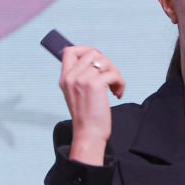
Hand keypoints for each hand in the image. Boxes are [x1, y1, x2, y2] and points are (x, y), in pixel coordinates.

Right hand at [59, 45, 124, 164]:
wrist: (88, 134)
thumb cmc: (86, 117)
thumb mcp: (76, 94)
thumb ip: (81, 77)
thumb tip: (97, 60)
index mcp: (65, 78)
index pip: (70, 51)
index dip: (86, 50)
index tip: (98, 62)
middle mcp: (71, 76)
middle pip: (93, 53)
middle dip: (107, 64)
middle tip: (111, 79)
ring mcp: (82, 80)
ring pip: (105, 62)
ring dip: (115, 74)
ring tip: (115, 88)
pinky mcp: (94, 85)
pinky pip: (113, 74)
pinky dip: (120, 83)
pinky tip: (117, 94)